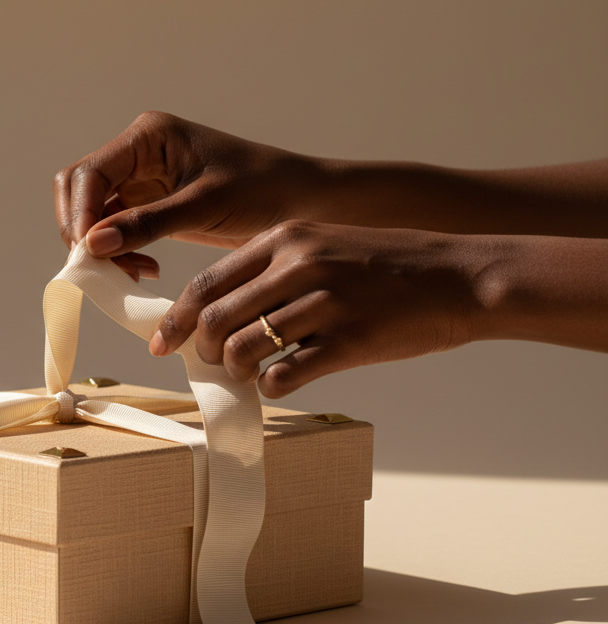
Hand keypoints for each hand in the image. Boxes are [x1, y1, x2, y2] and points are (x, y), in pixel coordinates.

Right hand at [53, 111, 321, 279]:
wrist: (302, 202)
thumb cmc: (263, 191)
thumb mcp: (204, 207)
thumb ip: (147, 223)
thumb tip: (93, 244)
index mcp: (148, 137)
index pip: (90, 173)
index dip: (81, 214)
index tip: (90, 252)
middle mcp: (137, 153)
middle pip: (80, 189)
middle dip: (83, 230)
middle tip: (102, 267)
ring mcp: (141, 179)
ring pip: (93, 212)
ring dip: (100, 245)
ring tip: (130, 273)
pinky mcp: (149, 204)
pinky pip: (114, 228)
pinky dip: (119, 252)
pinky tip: (143, 269)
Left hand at [150, 221, 489, 397]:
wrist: (462, 276)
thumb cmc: (388, 266)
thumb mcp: (325, 244)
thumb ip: (274, 271)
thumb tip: (220, 313)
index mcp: (285, 238)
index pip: (207, 282)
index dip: (176, 319)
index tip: (162, 343)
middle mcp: (299, 265)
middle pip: (215, 319)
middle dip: (202, 351)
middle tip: (212, 365)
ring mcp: (325, 301)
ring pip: (243, 348)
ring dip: (235, 371)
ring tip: (247, 374)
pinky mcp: (350, 339)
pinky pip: (285, 373)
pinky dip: (270, 386)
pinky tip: (278, 383)